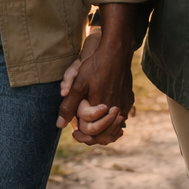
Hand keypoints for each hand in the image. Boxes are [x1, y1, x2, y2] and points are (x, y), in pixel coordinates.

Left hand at [56, 4, 140, 144]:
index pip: (93, 134)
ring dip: (104, 130)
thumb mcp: (78, 85)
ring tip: (91, 127)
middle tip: (80, 135)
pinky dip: (113, 121)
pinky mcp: (129, 100)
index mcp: (103, 110)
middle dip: (93, 137)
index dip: (83, 137)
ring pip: (115, 127)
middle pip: (106, 135)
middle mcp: (117, 110)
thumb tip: (59, 125)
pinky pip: (121, 117)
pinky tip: (103, 116)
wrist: (116, 51)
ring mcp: (125, 105)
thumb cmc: (96, 66)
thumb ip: (69, 106)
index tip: (74, 135)